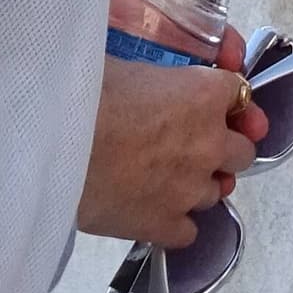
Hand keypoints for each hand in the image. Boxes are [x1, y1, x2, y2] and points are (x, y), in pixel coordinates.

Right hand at [79, 56, 268, 247]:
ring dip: (197, 184)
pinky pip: (188, 231)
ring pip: (216, 191)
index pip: (238, 93)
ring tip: (163, 179)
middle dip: (222, 147)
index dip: (224, 99)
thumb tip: (139, 72)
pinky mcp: (165, 226)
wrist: (50, 145)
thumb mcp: (120, 61)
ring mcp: (190, 189)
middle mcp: (209, 143)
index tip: (210, 104)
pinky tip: (150, 210)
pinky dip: (174, 222)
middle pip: (242, 151)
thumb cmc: (80, 92)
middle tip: (190, 145)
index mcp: (204, 95)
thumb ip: (147, 71)